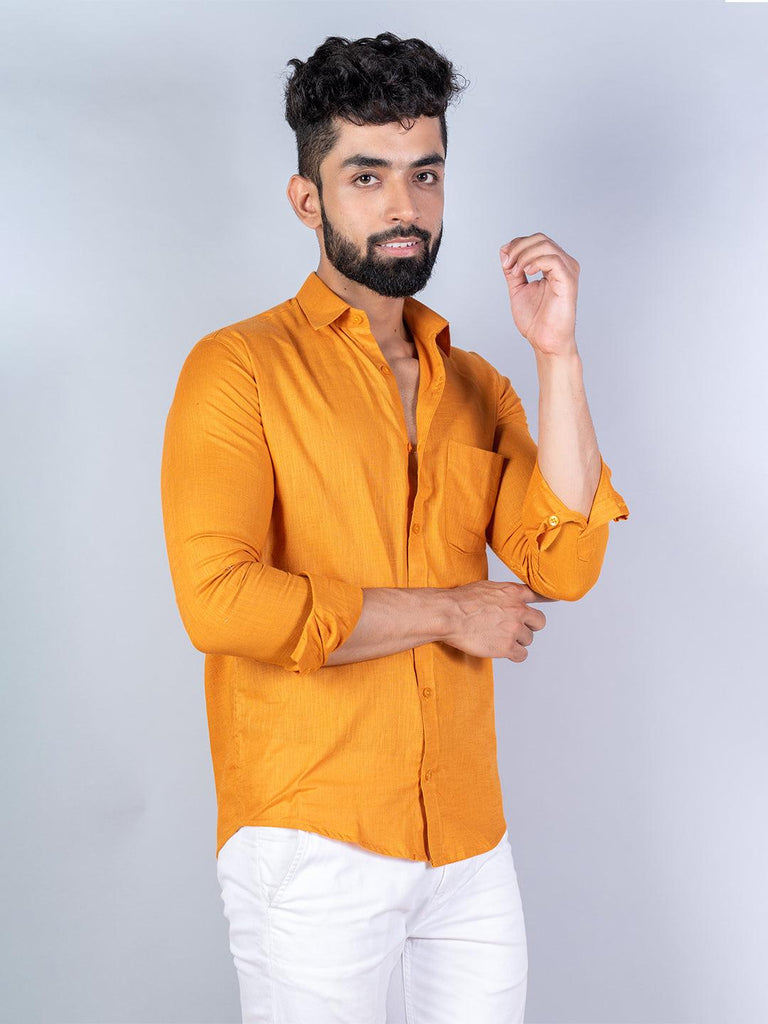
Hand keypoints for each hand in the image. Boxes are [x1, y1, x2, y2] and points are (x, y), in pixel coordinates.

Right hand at [443, 580, 551, 662]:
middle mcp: (518, 609)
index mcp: (513, 592)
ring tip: (498, 638)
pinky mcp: (507, 647)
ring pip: (528, 639)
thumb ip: (503, 593)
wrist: (448, 614)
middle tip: (515, 629)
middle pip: (539, 622)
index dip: (548, 599)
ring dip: (517, 641)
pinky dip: (514, 654)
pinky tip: (503, 651)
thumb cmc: (460, 601)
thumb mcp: (486, 587)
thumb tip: (507, 598)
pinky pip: (521, 655)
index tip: (555, 600)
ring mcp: (514, 629)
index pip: (540, 595)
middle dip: (529, 626)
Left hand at [499, 233, 579, 356]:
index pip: (536, 240)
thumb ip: (513, 270)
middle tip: (508, 266)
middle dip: (518, 248)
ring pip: (546, 245)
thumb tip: (504, 250)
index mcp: (554, 265)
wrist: (545, 342)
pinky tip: (526, 273)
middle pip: (541, 239)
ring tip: (515, 272)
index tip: (505, 262)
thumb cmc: (536, 320)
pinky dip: (535, 262)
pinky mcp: (569, 281)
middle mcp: (564, 264)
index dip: (517, 245)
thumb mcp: (518, 288)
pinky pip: (553, 260)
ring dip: (524, 256)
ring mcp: (568, 271)